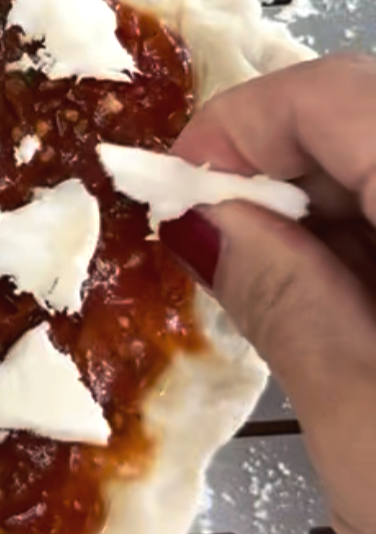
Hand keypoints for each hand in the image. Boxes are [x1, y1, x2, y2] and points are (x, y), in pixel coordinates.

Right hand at [162, 53, 375, 533]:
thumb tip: (201, 216)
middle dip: (283, 169)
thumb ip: (286, 300)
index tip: (177, 191)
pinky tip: (352, 311)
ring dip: (331, 210)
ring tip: (280, 293)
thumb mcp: (373, 435)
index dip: (244, 127)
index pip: (347, 99)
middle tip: (214, 249)